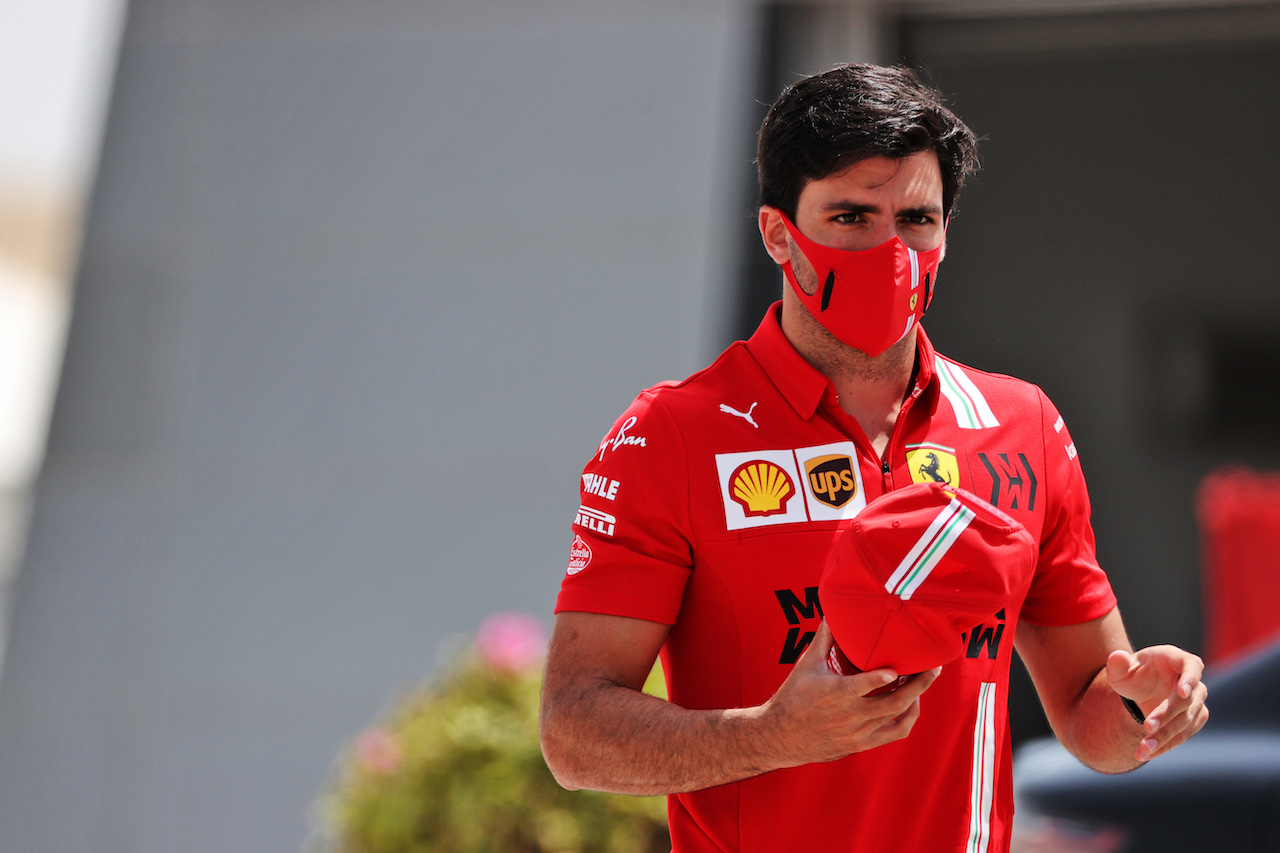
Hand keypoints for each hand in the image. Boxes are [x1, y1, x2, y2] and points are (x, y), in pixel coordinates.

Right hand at [758, 621, 940, 766]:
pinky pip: (895, 733)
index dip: (880, 678)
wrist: (781, 736)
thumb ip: (824, 638)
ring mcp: (858, 733)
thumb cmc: (793, 696)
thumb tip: (833, 612)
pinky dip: (908, 718)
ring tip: (924, 681)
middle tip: (934, 668)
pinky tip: (911, 704)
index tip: (896, 669)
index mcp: (835, 694)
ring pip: (898, 717)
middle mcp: (850, 716)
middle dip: (919, 684)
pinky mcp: (862, 744)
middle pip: (894, 702)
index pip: (862, 686)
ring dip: (915, 699)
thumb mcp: (807, 664)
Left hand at [1105, 645, 1208, 762]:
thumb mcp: (1120, 668)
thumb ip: (1117, 663)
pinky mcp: (1193, 720)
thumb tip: (1117, 656)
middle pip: (1185, 702)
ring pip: (1185, 722)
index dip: (1189, 679)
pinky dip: (1165, 745)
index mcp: (1177, 660)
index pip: (1191, 666)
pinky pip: (1182, 735)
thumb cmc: (1132, 673)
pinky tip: (1147, 753)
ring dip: (1165, 736)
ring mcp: (1196, 702)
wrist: (1140, 689)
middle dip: (1166, 715)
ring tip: (1143, 749)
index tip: (1182, 693)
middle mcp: (1192, 681)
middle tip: (1146, 727)